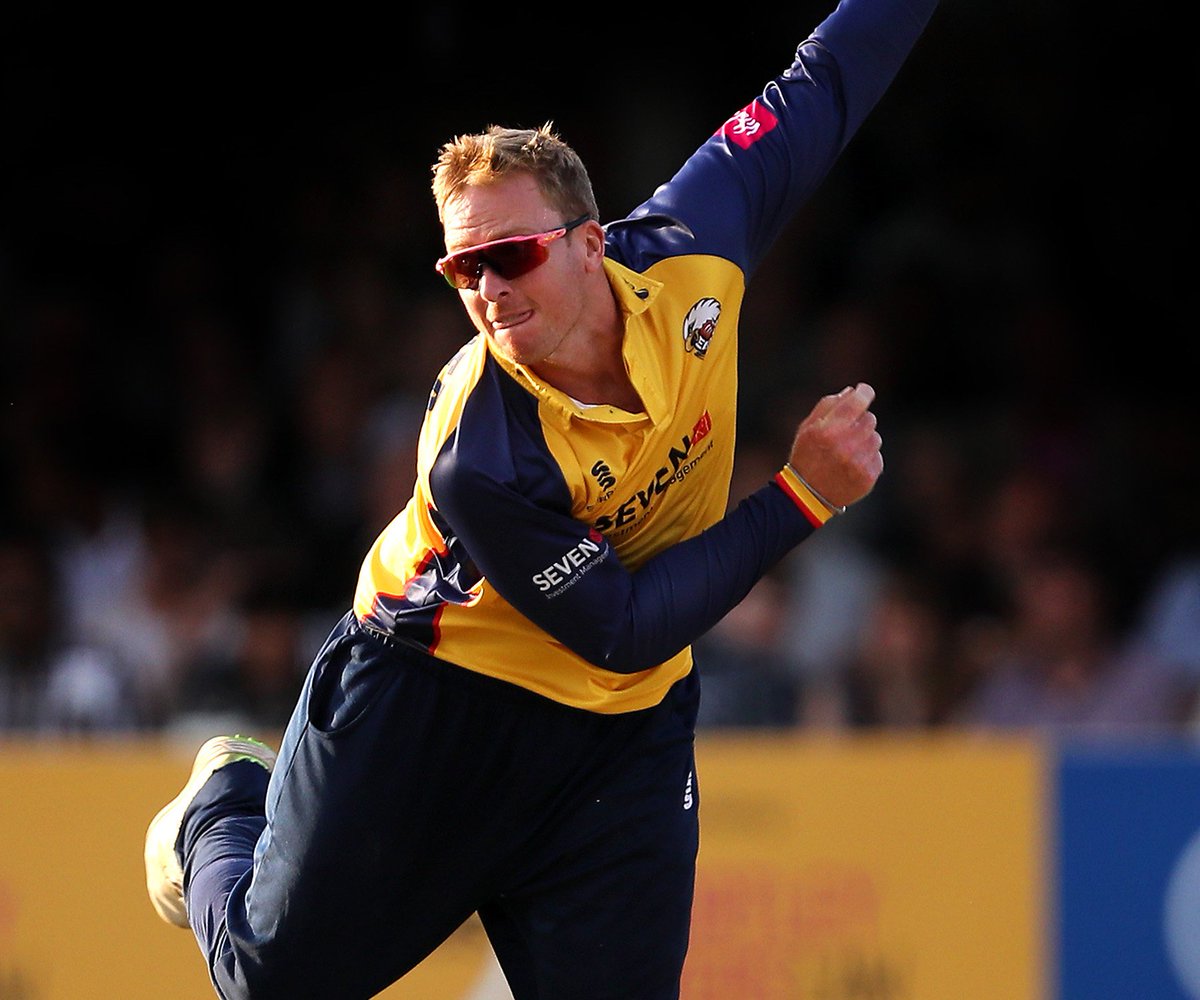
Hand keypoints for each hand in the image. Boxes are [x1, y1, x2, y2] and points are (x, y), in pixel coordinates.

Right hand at [787, 383, 882, 508]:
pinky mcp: (868, 476)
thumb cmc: (806, 456)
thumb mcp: (807, 428)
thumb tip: (851, 392)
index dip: (864, 392)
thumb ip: (828, 405)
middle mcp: (845, 445)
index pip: (857, 402)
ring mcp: (858, 462)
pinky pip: (878, 456)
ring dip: (865, 440)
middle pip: (870, 419)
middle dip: (860, 421)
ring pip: (875, 437)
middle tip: (846, 431)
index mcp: (828, 430)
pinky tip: (852, 464)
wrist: (808, 495)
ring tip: (847, 451)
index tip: (864, 391)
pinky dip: (868, 458)